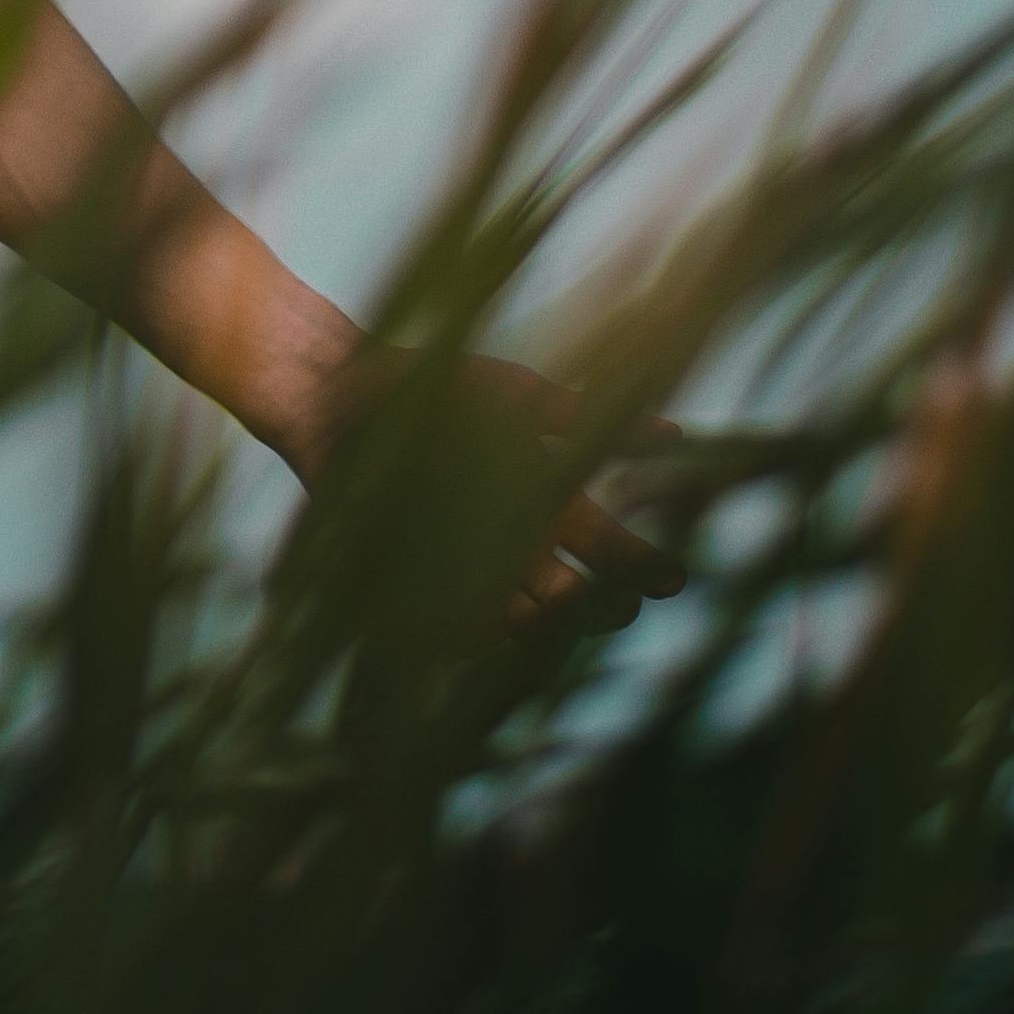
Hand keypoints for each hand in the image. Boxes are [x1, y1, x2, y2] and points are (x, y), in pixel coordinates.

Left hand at [298, 342, 687, 630]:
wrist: (335, 387)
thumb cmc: (429, 382)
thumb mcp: (518, 394)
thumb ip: (587, 419)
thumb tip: (678, 433)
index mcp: (544, 497)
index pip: (607, 546)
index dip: (641, 566)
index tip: (673, 576)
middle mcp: (513, 539)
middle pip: (573, 596)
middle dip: (601, 605)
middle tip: (614, 600)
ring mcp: (466, 562)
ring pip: (523, 617)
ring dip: (546, 622)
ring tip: (561, 608)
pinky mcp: (415, 578)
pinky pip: (455, 626)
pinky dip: (478, 631)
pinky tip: (496, 625)